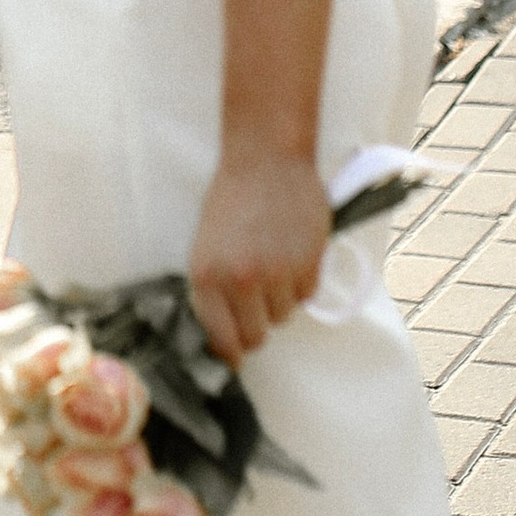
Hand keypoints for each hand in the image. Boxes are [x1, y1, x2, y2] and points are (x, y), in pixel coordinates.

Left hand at [189, 152, 330, 364]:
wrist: (265, 159)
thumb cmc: (231, 200)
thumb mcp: (206, 247)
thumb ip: (213, 291)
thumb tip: (223, 336)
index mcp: (207, 277)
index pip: (223, 340)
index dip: (231, 351)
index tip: (236, 355)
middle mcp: (242, 280)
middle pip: (257, 337)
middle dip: (257, 325)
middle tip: (256, 302)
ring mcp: (278, 273)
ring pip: (284, 316)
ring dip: (279, 299)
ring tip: (272, 263)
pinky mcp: (309, 262)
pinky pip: (307, 294)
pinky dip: (301, 281)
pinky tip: (291, 252)